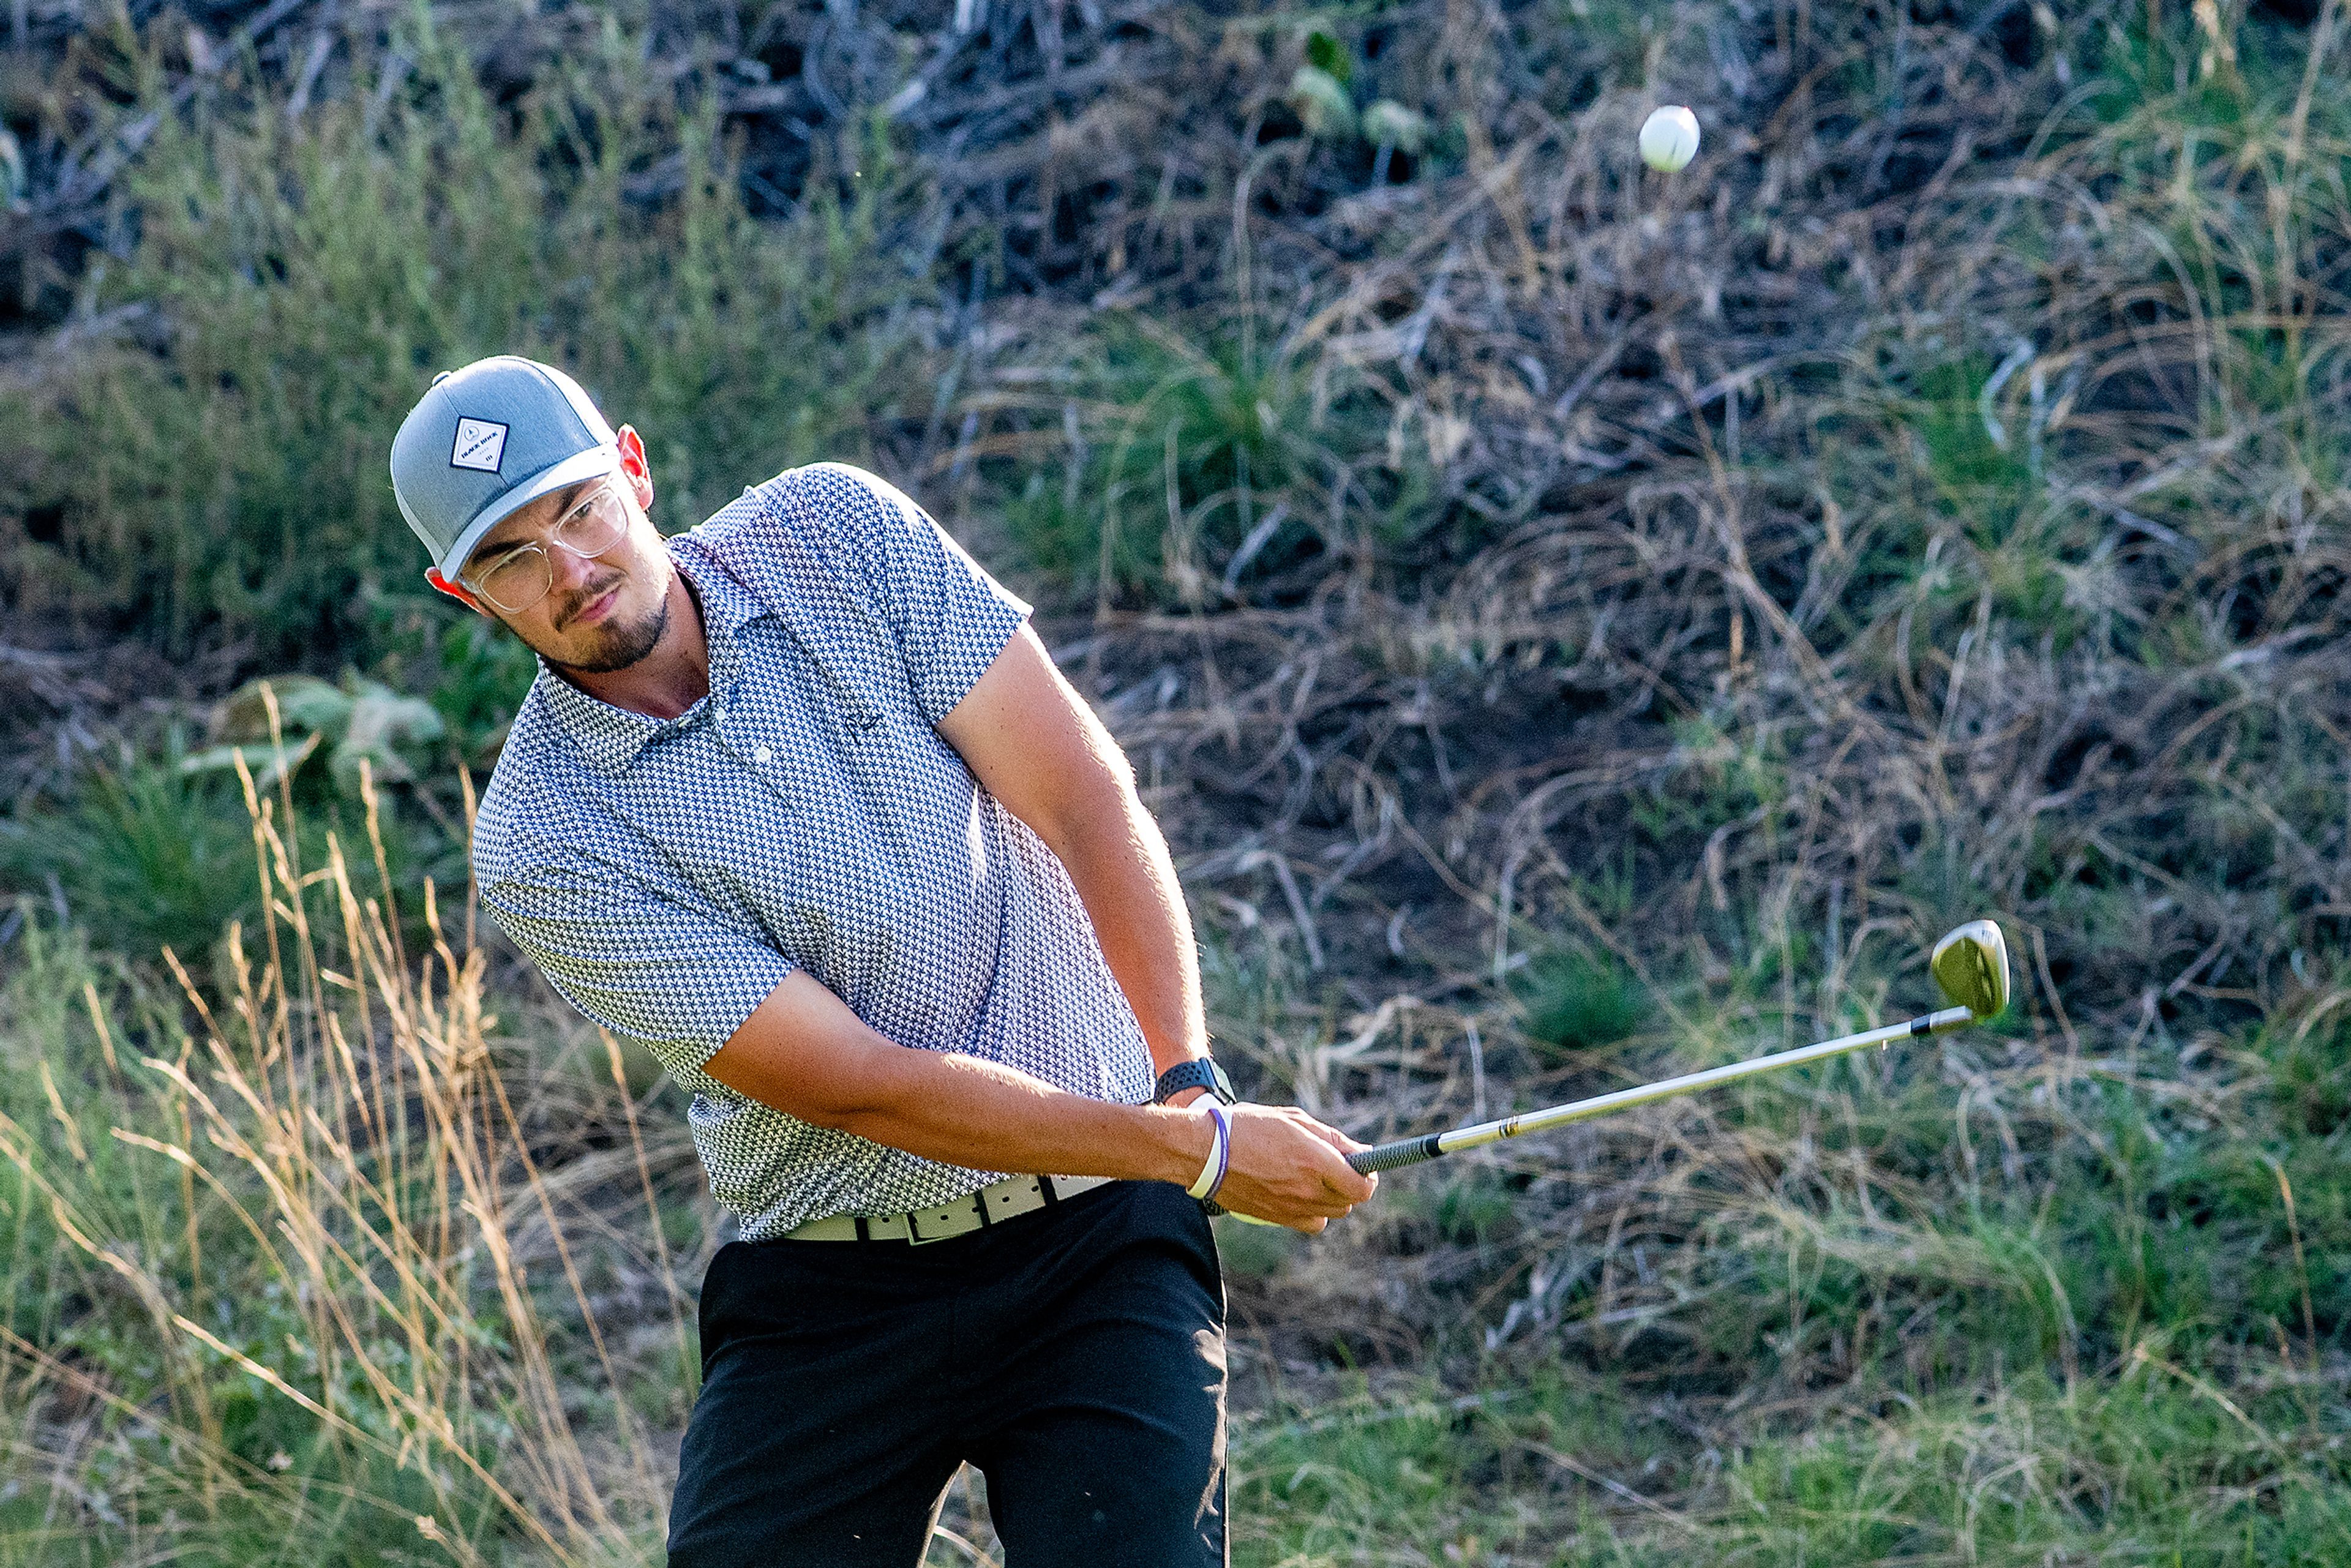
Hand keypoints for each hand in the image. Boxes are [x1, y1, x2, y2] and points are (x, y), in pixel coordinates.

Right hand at [1211, 1104, 1377, 1233]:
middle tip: (1337, 1168)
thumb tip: (1362, 1153)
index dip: (1368, 1178)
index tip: (1365, 1168)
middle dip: (1350, 1184)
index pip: (1361, 1186)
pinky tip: (1300, 1194)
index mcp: (1316, 1160)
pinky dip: (1314, 1212)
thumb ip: (1332, 1139)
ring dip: (1332, 1198)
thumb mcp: (1294, 1120)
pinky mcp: (1277, 1219)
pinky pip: (1312, 1223)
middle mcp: (1307, 1189)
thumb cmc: (1249, 1127)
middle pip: (1350, 1201)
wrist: (1205, 1152)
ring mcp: (1292, 1208)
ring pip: (1332, 1213)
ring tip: (1314, 1178)